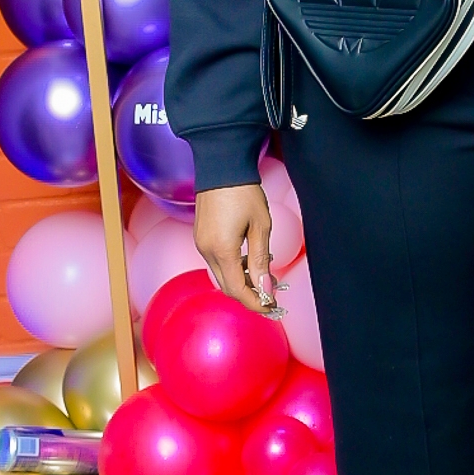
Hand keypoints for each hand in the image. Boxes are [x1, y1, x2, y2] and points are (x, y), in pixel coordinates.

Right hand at [194, 184, 275, 311]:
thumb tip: (265, 287)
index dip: (255, 302)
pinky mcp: (201, 238)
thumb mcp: (260, 227)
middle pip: (227, 286)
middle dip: (249, 295)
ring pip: (222, 275)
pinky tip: (250, 261)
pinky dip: (234, 268)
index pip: (237, 289)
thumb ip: (261, 260)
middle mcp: (206, 251)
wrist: (221, 167)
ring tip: (265, 275)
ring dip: (242, 281)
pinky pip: (217, 262)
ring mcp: (201, 244)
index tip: (272, 307)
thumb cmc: (244, 193)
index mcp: (221, 250)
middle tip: (272, 296)